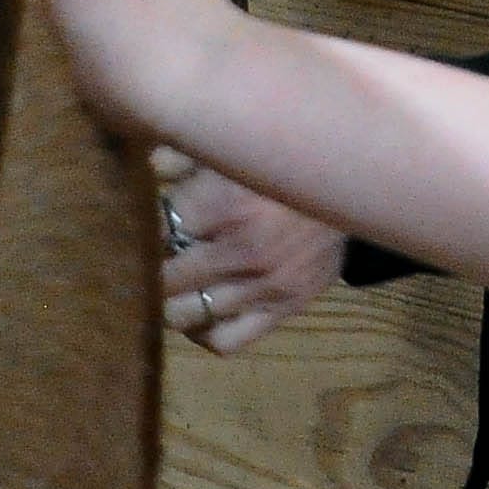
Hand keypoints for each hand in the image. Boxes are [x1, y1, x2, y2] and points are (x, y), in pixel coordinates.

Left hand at [155, 149, 346, 354]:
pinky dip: (203, 333)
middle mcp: (241, 251)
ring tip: (170, 286)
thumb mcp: (231, 146)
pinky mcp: (285, 307)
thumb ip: (179, 155)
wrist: (356, 183)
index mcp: (223, 203)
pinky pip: (226, 341)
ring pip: (187, 316)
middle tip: (146, 258)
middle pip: (163, 281)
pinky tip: (199, 312)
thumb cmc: (282, 159)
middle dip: (147, 270)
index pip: (154, 232)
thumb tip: (137, 167)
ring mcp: (265, 286)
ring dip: (170, 302)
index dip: (136, 230)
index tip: (132, 225)